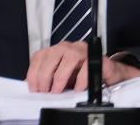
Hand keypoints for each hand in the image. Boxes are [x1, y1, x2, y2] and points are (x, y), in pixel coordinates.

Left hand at [25, 41, 139, 92]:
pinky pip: (87, 67)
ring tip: (58, 91)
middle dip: (45, 76)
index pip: (40, 55)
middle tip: (46, 91)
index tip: (35, 89)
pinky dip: (80, 80)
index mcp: (57, 50)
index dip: (34, 73)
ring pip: (69, 58)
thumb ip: (47, 78)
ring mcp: (84, 50)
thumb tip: (34, 87)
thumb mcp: (60, 76)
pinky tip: (77, 89)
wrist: (105, 73)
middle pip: (52, 55)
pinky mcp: (97, 57)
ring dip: (60, 77)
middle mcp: (69, 46)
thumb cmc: (80, 75)